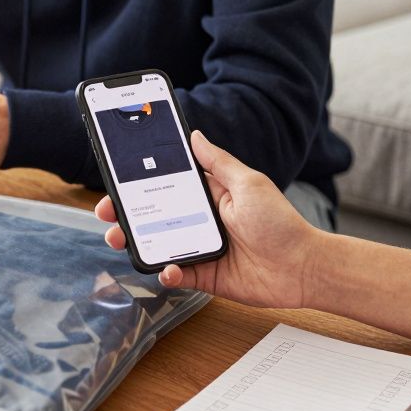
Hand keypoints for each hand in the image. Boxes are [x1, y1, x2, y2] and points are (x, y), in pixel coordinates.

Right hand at [96, 130, 322, 308]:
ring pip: (157, 245)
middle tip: (108, 214)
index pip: (164, 186)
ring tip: (121, 240)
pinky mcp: (203, 275)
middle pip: (152, 216)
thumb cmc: (280, 223)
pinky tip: (167, 269)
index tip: (117, 181)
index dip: (138, 184)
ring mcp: (198, 248)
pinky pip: (175, 275)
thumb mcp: (249, 183)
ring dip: (136, 243)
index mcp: (207, 196)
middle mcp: (198, 221)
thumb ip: (218, 162)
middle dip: (125, 214)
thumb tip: (195, 135)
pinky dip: (166, 273)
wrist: (302, 268)